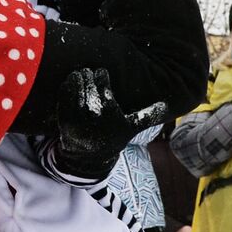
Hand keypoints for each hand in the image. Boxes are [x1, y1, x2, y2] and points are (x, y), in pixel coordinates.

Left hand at [53, 68, 167, 179]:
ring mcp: (77, 113)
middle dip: (88, 74)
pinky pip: (64, 95)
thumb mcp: (132, 128)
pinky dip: (66, 86)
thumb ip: (148, 115)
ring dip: (77, 77)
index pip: (103, 80)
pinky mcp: (64, 116)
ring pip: (75, 85)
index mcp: (109, 109)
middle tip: (89, 73)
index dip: (102, 74)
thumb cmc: (112, 139)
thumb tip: (167, 104)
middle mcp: (93, 110)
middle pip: (88, 80)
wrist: (89, 159)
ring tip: (80, 75)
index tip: (102, 74)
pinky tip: (69, 83)